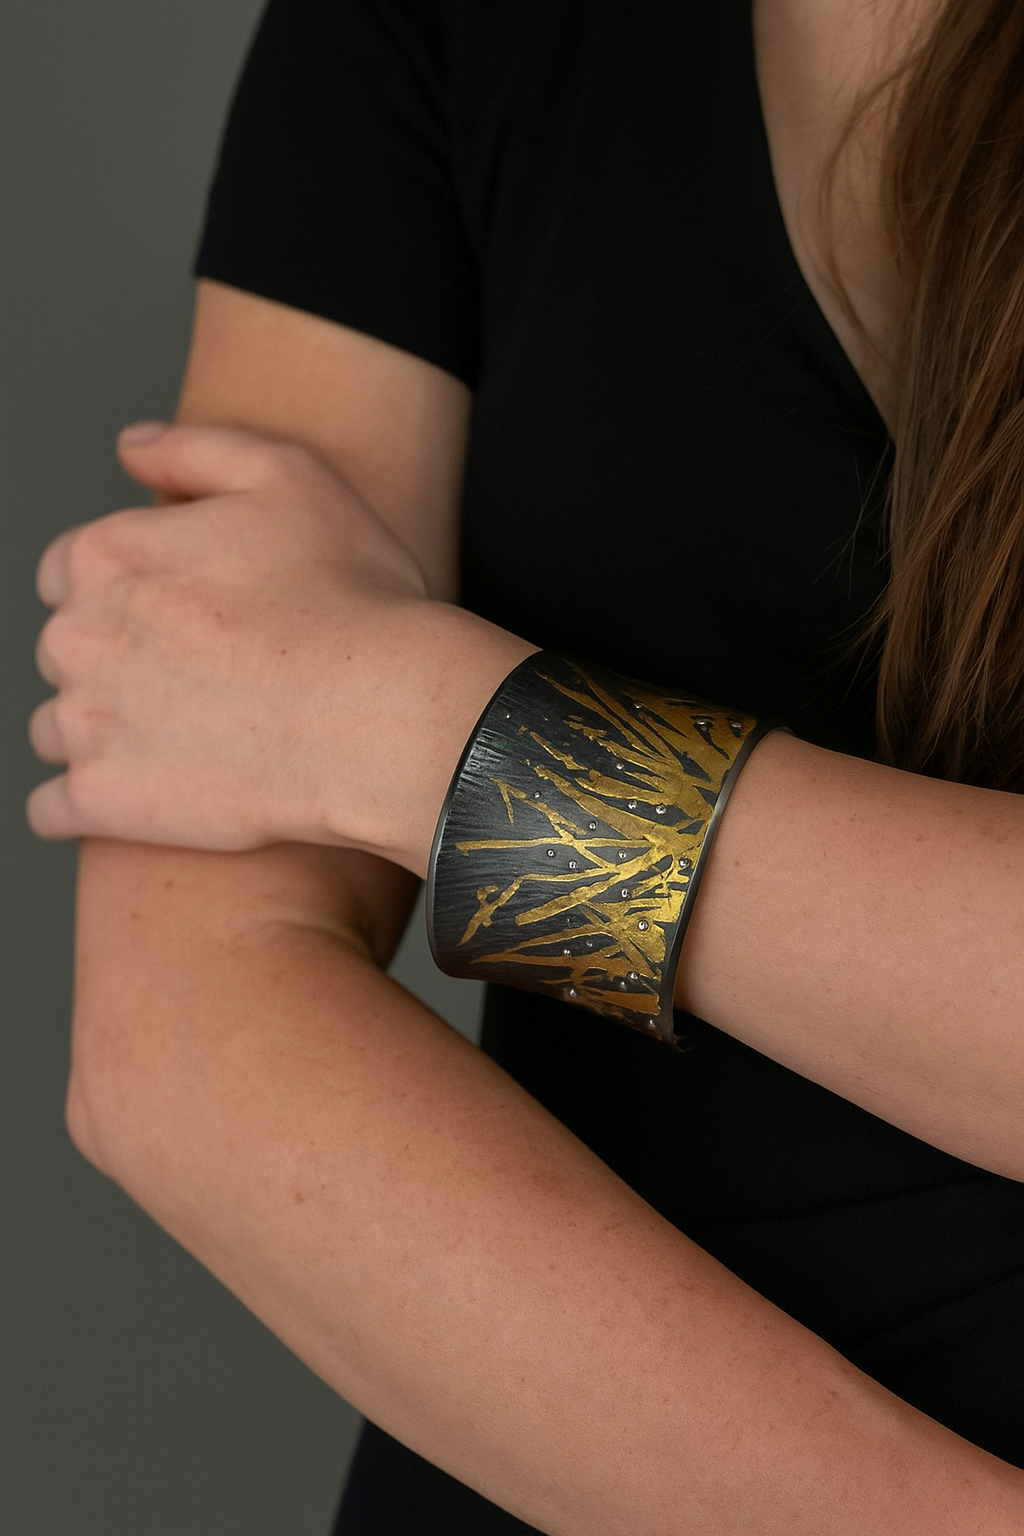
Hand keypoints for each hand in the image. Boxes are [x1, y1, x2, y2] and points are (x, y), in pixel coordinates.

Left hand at [28, 422, 433, 852]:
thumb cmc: (351, 600)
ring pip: (55, 727)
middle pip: (66, 649)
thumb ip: (196, 451)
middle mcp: (78, 635)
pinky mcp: (102, 801)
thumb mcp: (291, 478)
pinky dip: (82, 807)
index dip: (128, 591)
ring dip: (99, 733)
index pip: (69, 570)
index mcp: (108, 554)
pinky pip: (52, 810)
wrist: (381, 716)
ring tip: (179, 742)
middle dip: (113, 661)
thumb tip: (131, 446)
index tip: (182, 617)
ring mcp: (85, 723)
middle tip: (196, 680)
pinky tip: (139, 797)